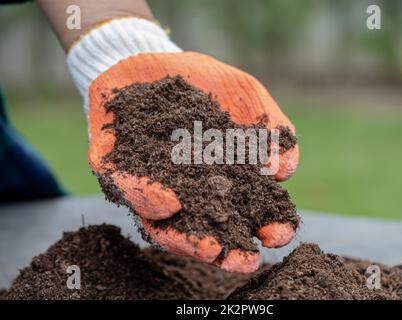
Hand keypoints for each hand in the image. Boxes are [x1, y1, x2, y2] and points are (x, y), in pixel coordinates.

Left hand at [88, 51, 298, 272]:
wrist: (149, 58)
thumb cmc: (204, 81)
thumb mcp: (246, 95)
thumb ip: (270, 128)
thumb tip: (279, 170)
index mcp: (219, 176)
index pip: (247, 210)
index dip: (266, 225)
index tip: (278, 233)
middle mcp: (185, 188)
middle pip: (207, 228)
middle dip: (227, 248)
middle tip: (242, 260)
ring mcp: (150, 183)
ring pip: (165, 223)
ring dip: (187, 238)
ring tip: (208, 247)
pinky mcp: (115, 169)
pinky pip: (127, 187)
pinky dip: (147, 195)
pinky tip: (169, 200)